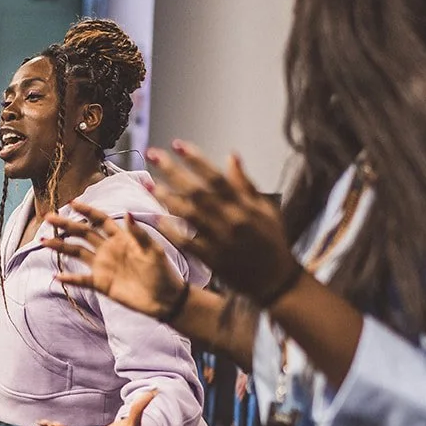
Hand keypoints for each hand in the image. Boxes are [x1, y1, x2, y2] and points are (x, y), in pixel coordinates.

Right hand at [51, 204, 186, 319]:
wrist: (166, 298)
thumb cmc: (163, 271)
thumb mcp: (153, 250)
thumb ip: (139, 233)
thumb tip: (127, 213)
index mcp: (121, 237)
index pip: (100, 219)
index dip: (86, 210)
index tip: (72, 202)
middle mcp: (108, 249)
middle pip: (83, 233)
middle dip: (66, 225)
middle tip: (49, 218)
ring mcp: (104, 266)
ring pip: (77, 253)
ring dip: (61, 246)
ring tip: (44, 241)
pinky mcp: (103, 284)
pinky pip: (83, 280)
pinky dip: (70, 279)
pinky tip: (57, 277)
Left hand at [145, 142, 298, 303]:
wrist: (276, 281)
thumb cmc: (273, 242)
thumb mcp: (266, 209)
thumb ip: (246, 183)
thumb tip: (231, 156)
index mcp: (244, 206)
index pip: (216, 177)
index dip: (196, 159)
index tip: (177, 145)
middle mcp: (231, 221)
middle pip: (197, 191)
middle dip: (173, 171)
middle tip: (154, 154)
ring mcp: (220, 241)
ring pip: (189, 215)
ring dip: (167, 198)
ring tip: (150, 183)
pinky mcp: (212, 259)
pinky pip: (187, 242)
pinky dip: (172, 230)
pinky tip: (156, 217)